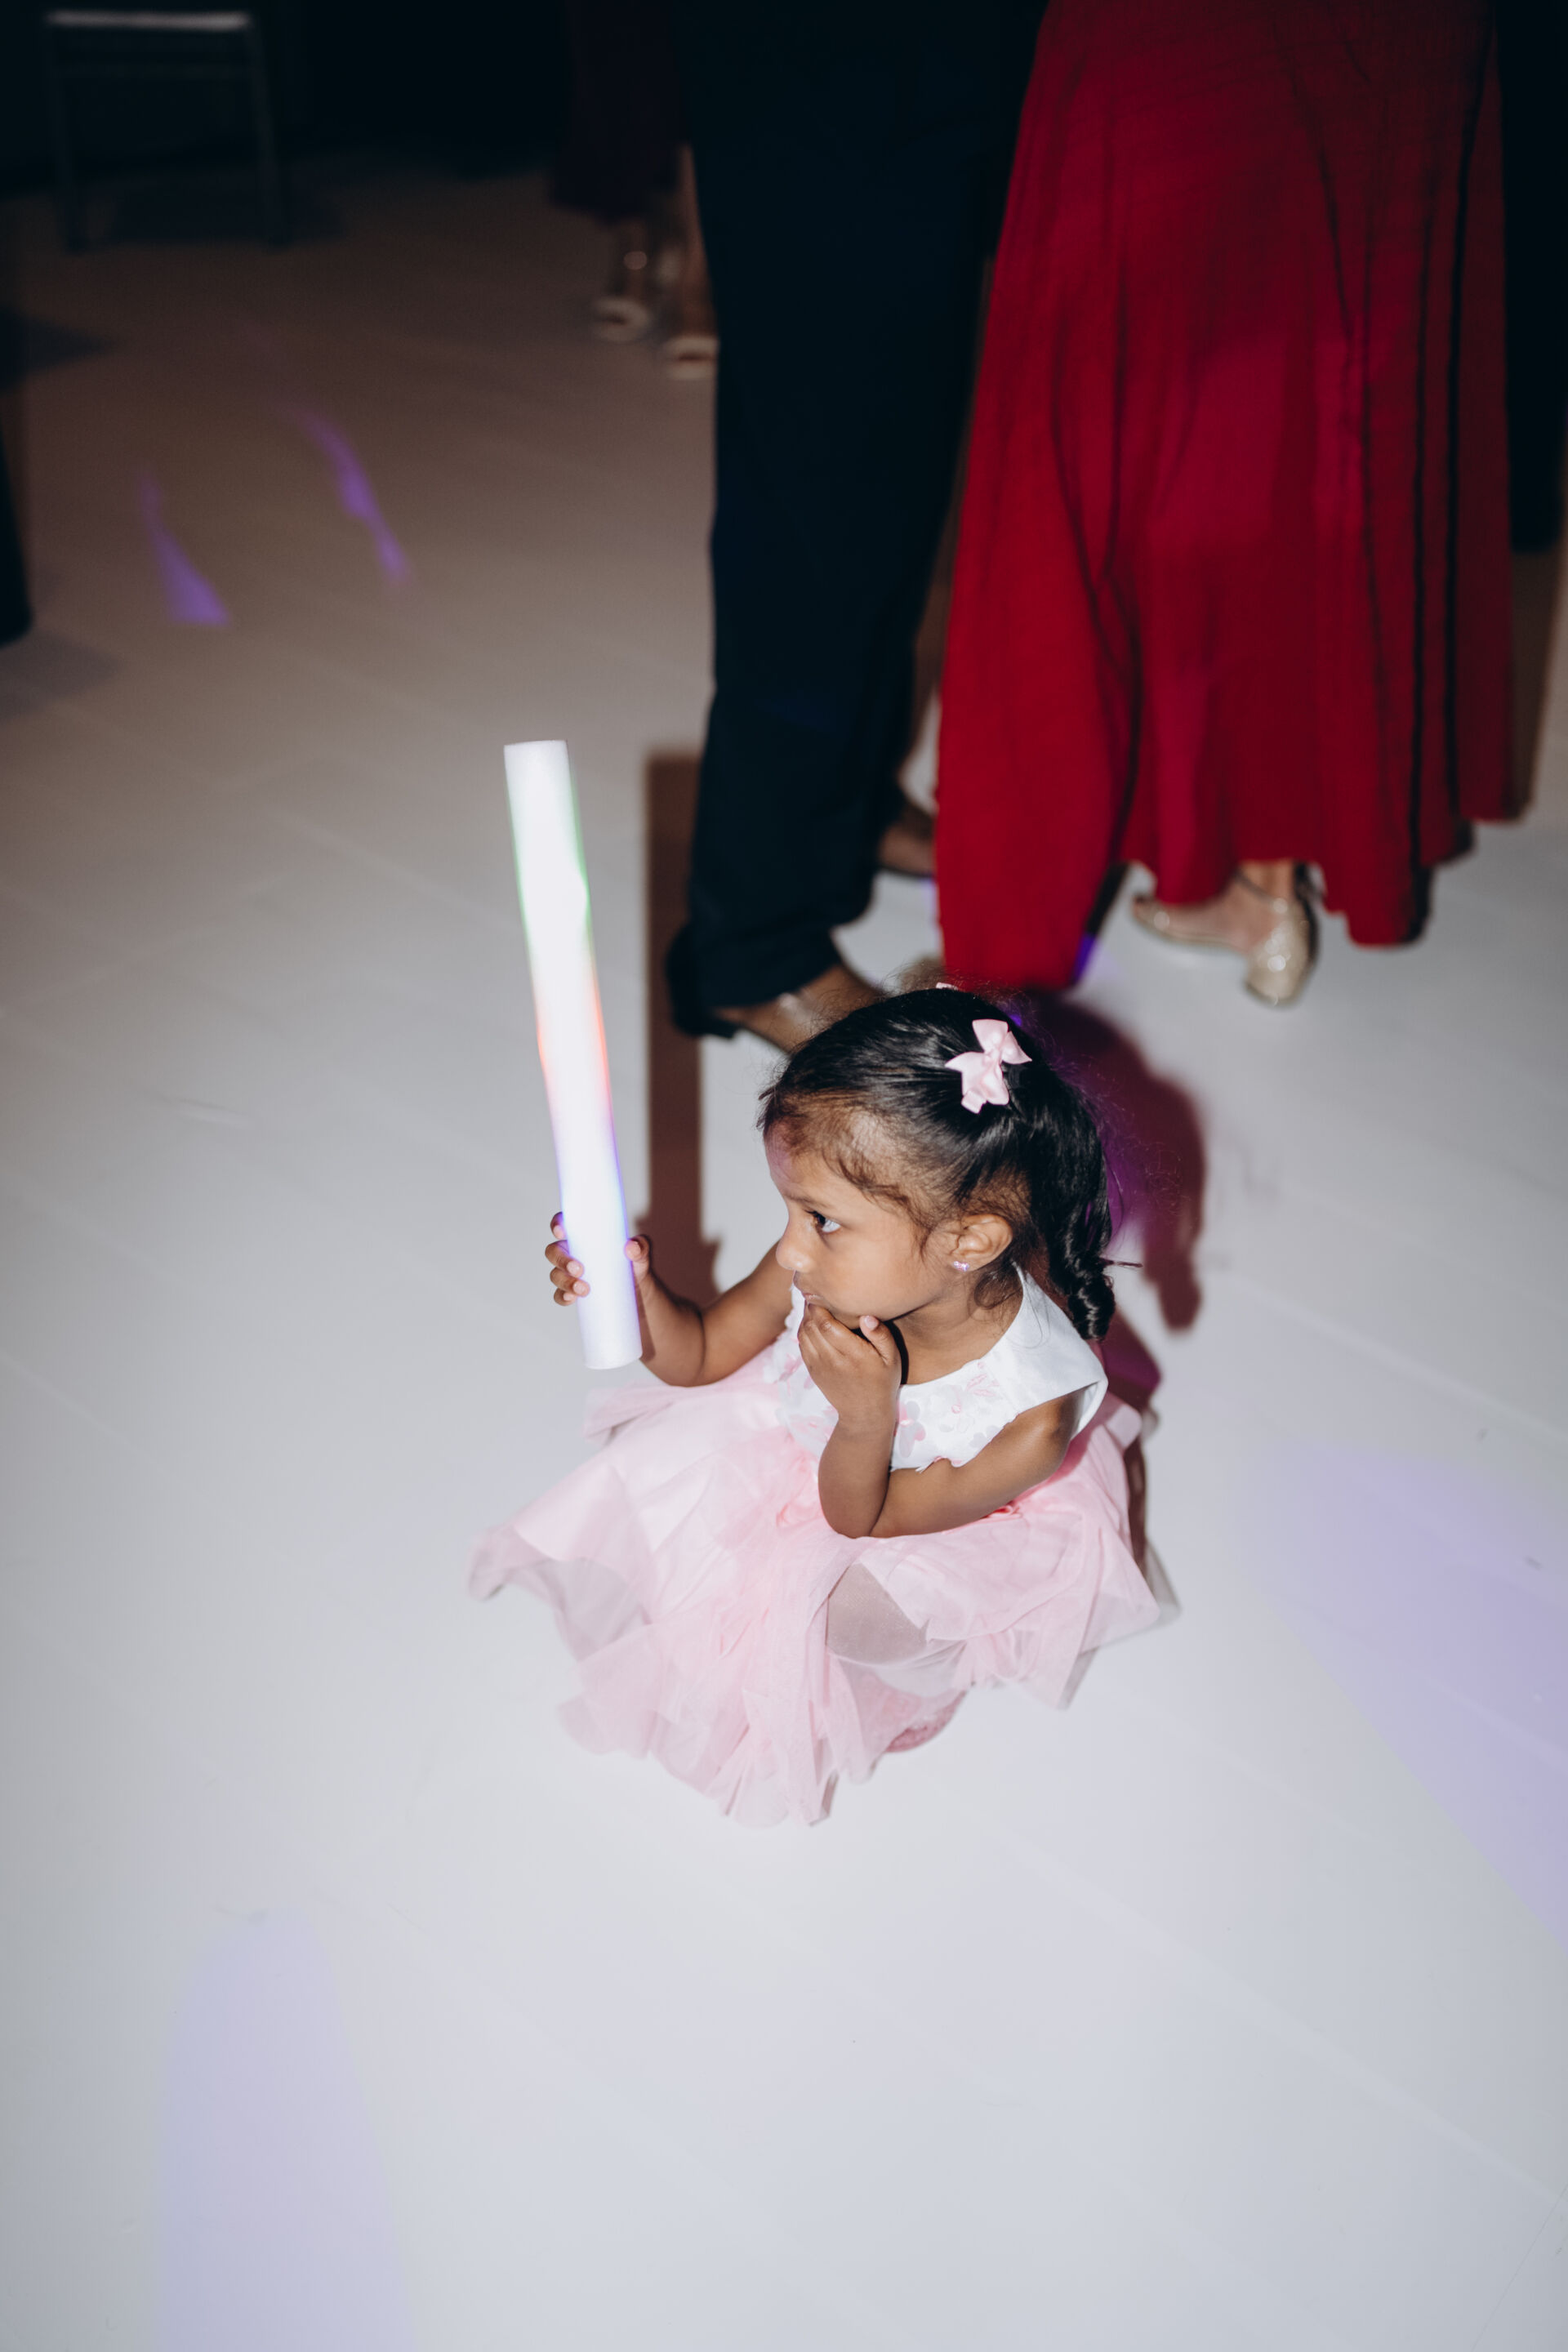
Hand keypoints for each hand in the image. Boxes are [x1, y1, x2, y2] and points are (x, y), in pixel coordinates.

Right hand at [546, 1214, 652, 1307]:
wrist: (638, 1294)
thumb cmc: (633, 1266)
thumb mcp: (640, 1254)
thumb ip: (640, 1246)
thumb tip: (631, 1247)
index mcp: (584, 1237)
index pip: (564, 1224)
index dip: (557, 1224)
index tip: (562, 1231)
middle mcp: (573, 1253)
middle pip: (554, 1251)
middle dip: (562, 1260)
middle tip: (580, 1269)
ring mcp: (570, 1274)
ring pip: (555, 1274)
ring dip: (565, 1281)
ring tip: (584, 1289)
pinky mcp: (573, 1292)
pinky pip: (560, 1295)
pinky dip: (563, 1297)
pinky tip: (572, 1298)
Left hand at [797, 1302, 900, 1432]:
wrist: (864, 1414)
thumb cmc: (882, 1382)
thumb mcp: (892, 1359)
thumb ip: (881, 1335)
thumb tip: (866, 1315)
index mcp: (853, 1355)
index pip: (827, 1324)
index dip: (821, 1304)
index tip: (826, 1288)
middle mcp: (832, 1360)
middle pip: (811, 1325)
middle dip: (812, 1305)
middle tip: (819, 1289)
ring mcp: (819, 1366)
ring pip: (803, 1333)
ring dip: (806, 1316)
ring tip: (816, 1302)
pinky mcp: (812, 1371)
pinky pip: (802, 1344)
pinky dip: (804, 1328)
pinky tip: (813, 1320)